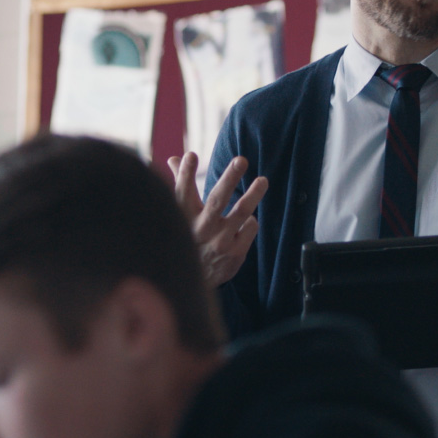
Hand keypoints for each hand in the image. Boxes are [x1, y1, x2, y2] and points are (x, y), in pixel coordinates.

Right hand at [166, 153, 268, 289]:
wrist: (193, 281)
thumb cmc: (189, 236)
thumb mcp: (180, 214)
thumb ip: (180, 184)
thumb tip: (174, 158)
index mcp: (184, 217)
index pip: (182, 192)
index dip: (185, 174)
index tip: (191, 156)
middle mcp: (201, 229)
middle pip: (216, 200)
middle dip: (229, 178)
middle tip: (241, 160)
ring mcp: (220, 242)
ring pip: (241, 212)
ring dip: (253, 195)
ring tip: (263, 180)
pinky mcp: (235, 253)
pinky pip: (250, 227)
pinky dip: (250, 220)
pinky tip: (246, 220)